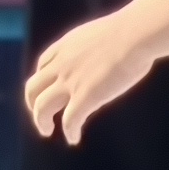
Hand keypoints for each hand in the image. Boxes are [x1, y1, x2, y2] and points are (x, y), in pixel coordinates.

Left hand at [23, 18, 150, 143]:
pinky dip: (69, 132)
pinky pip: (69, 121)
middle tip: (41, 117)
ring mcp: (71, 81)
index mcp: (66, 46)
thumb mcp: (101, 33)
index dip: (42, 82)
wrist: (135, 34)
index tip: (47, 92)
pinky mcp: (85, 97)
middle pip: (33, 88)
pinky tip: (73, 138)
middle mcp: (62, 64)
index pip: (42, 66)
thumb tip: (106, 54)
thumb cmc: (131, 31)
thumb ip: (94, 47)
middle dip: (33, 104)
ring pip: (42, 107)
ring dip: (41, 121)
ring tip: (47, 131)